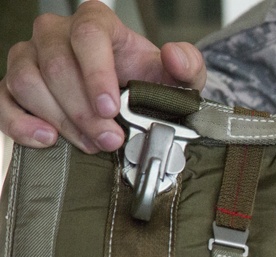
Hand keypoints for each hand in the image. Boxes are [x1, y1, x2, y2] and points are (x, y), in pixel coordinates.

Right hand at [0, 0, 206, 153]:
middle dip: (84, 110)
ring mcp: (31, 57)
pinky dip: (20, 123)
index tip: (111, 108)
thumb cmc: (150, 84)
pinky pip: (3, 100)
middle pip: (56, 65)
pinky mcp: (15, 85)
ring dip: (60, 119)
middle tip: (110, 140)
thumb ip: (188, 65)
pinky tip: (47, 139)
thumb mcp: (179, 78)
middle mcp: (57, 33)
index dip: (96, 72)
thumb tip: (174, 55)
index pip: (88, 35)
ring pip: (26, 82)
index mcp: (97, 23)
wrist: (133, 103)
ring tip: (91, 144)